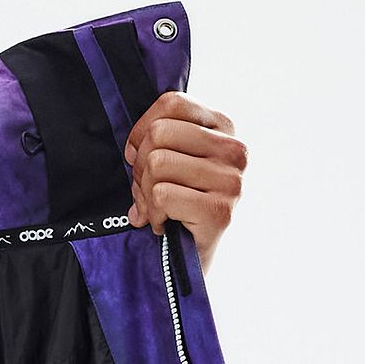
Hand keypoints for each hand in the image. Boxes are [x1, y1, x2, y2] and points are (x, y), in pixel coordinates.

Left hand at [124, 92, 246, 272]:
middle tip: (146, 193)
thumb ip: (160, 139)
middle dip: (139, 167)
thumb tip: (131, 147)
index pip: (171, 103)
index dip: (141, 131)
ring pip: (157, 164)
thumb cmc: (177, 206)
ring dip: (144, 194)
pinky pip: (162, 195)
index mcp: (224, 127)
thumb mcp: (172, 161)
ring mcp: (230, 180)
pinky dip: (153, 214)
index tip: (137, 158)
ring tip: (156, 210)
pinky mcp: (219, 210)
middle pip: (159, 134)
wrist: (191, 260)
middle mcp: (234, 149)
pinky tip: (164, 225)